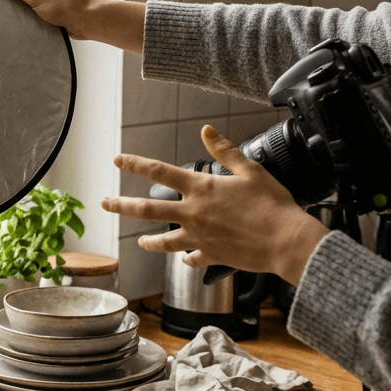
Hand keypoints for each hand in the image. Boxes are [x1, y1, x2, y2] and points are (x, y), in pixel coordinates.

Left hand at [100, 125, 329, 285]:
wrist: (286, 242)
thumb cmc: (272, 206)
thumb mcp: (250, 170)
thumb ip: (225, 151)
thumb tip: (207, 131)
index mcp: (201, 189)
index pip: (158, 171)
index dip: (135, 164)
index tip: (118, 160)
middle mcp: (193, 214)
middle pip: (147, 209)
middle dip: (121, 205)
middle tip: (104, 203)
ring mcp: (198, 238)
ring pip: (162, 241)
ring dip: (148, 241)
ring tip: (140, 241)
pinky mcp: (210, 256)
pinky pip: (190, 258)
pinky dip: (186, 258)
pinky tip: (185, 257)